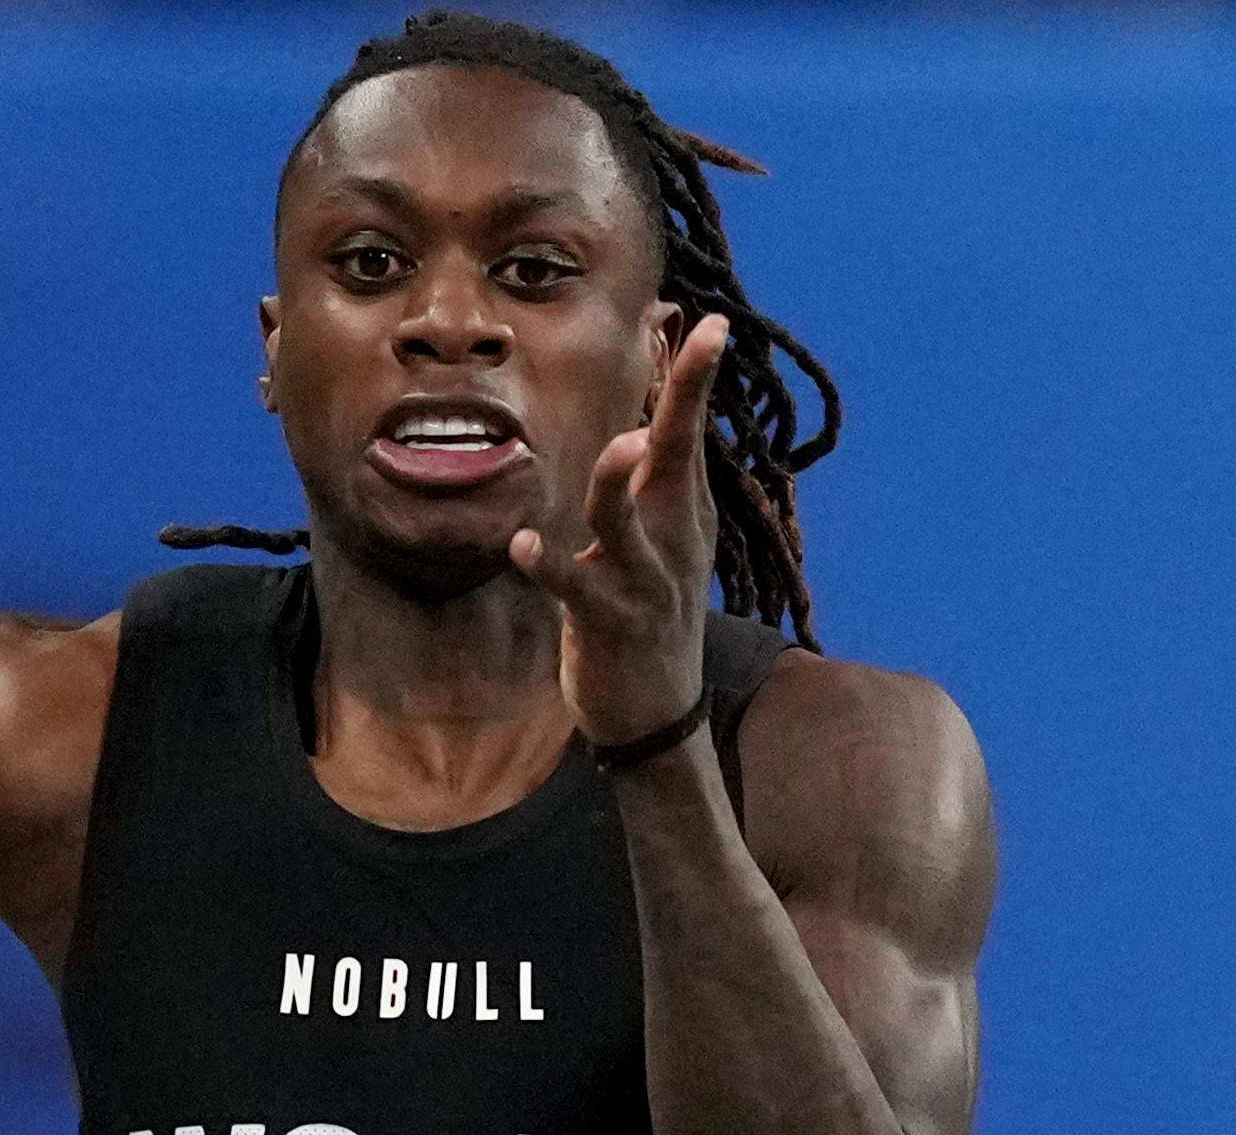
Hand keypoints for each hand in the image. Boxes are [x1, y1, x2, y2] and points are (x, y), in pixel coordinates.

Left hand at [510, 311, 726, 755]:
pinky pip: (576, 588)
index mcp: (682, 511)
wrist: (657, 710)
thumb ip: (651, 478)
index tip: (711, 323)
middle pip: (678, 457)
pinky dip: (550, 566)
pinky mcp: (609, 623)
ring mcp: (645, 583)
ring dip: (618, 484)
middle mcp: (672, 538)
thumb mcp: (661, 538)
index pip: (689, 432)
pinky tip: (523, 544)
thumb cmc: (646, 607)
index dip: (697, 378)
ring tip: (621, 446)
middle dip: (688, 399)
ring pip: (628, 524)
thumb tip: (643, 414)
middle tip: (702, 342)